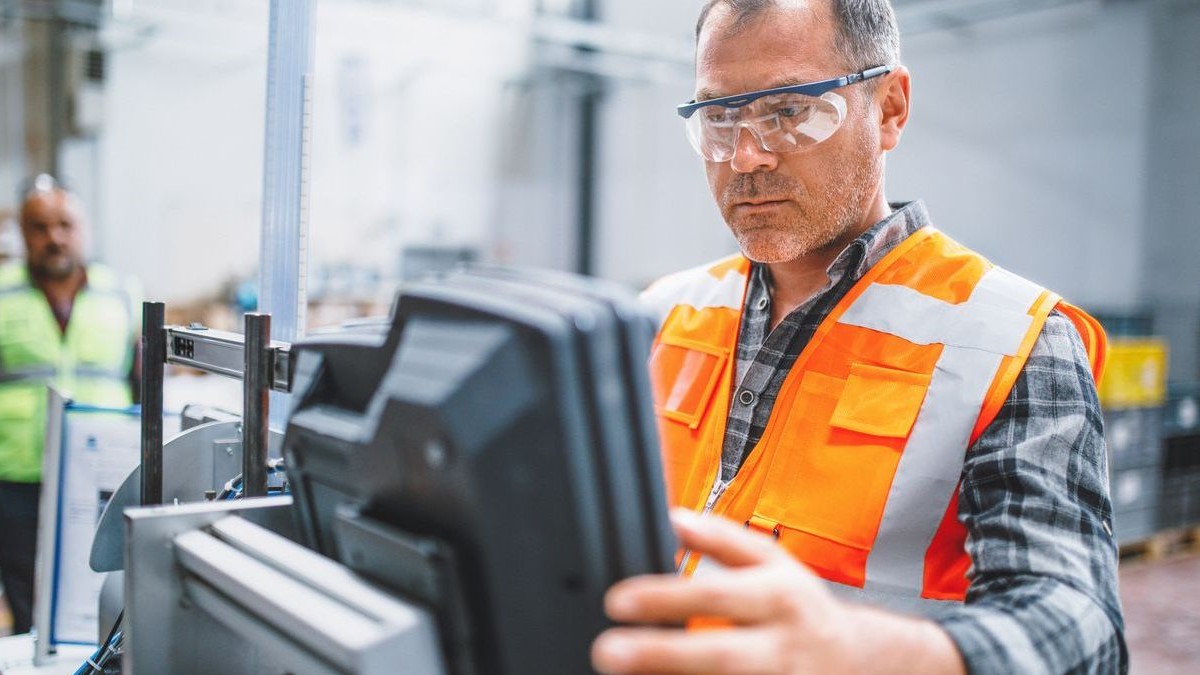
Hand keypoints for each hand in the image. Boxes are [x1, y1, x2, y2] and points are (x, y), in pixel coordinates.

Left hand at [590, 508, 964, 674]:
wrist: (863, 663)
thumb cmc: (802, 609)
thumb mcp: (773, 563)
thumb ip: (723, 540)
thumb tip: (675, 517)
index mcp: (779, 599)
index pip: (716, 595)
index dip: (665, 598)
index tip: (617, 601)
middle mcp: (781, 647)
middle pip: (718, 655)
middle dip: (660, 655)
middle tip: (606, 651)